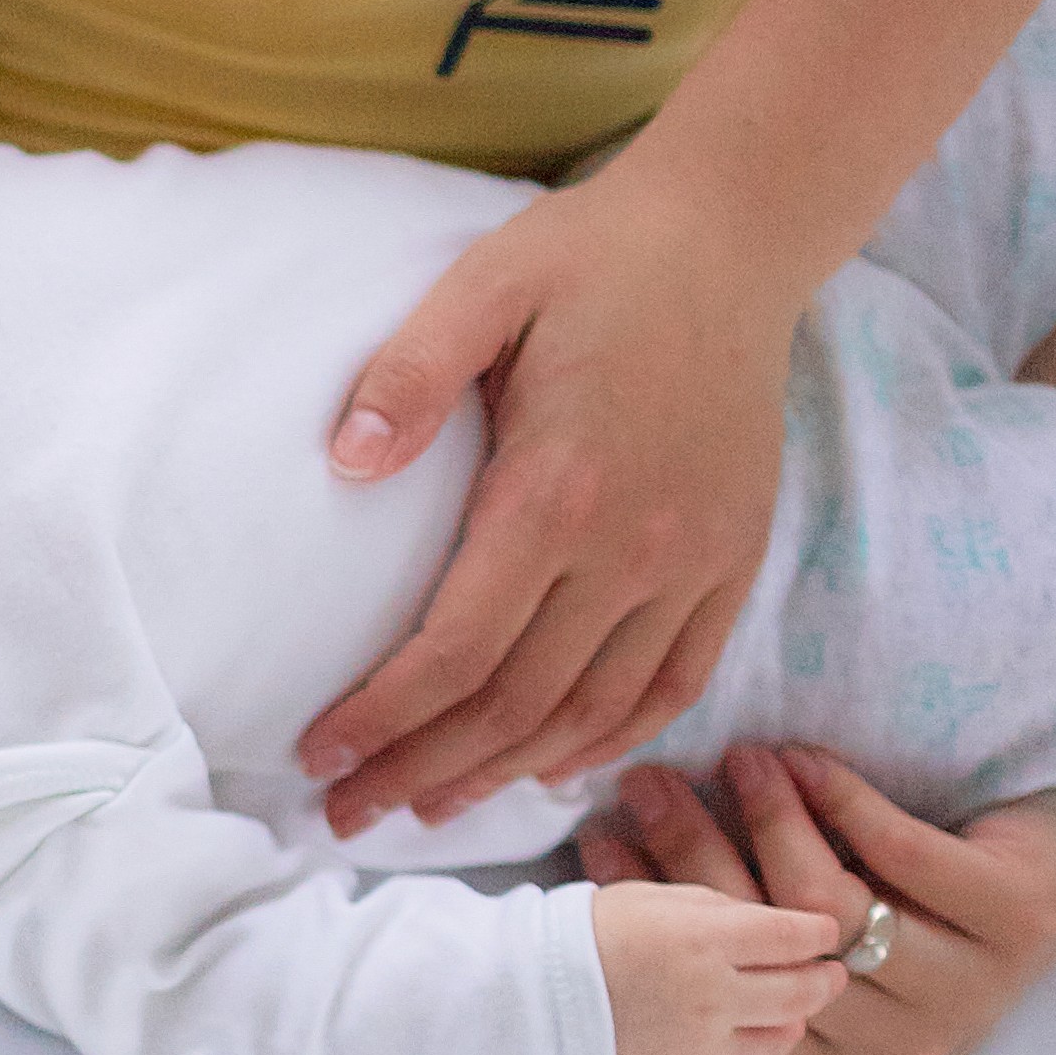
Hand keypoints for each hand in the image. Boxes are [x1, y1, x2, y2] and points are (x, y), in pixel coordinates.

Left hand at [302, 169, 805, 834]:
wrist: (733, 236)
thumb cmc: (590, 258)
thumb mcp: (483, 286)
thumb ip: (409, 373)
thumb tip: (344, 462)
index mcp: (559, 491)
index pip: (455, 649)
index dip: (383, 718)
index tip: (318, 758)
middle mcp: (636, 548)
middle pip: (516, 702)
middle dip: (424, 771)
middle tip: (348, 818)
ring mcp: (697, 562)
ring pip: (594, 711)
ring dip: (507, 772)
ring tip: (429, 809)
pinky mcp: (737, 559)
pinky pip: (675, 681)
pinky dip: (613, 738)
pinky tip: (555, 766)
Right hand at [577, 744, 1055, 1054]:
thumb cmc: (917, 880)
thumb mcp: (822, 919)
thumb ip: (744, 925)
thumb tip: (610, 856)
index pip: (726, 995)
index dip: (659, 913)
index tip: (604, 840)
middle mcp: (910, 1040)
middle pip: (768, 947)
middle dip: (695, 851)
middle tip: (652, 784)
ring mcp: (972, 986)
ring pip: (828, 908)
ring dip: (770, 819)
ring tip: (739, 759)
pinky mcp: (1017, 920)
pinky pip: (897, 855)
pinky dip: (839, 797)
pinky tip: (803, 757)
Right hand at [591, 879, 849, 1054]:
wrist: (527, 997)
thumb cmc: (585, 935)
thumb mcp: (652, 898)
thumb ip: (718, 910)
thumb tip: (769, 925)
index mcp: (704, 940)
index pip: (792, 935)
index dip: (818, 931)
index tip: (824, 931)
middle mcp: (713, 997)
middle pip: (800, 992)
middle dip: (822, 979)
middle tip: (829, 973)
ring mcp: (701, 1048)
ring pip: (779, 1042)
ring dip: (791, 1022)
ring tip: (786, 1011)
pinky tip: (736, 1042)